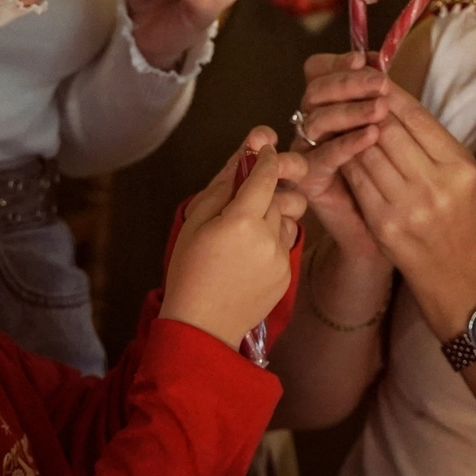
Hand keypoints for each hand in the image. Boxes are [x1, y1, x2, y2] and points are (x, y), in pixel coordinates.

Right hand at [160, 127, 308, 349]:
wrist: (202, 325)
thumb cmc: (189, 271)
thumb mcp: (194, 222)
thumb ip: (222, 186)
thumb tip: (242, 157)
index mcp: (242, 220)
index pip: (266, 174)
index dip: (265, 158)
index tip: (262, 150)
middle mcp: (267, 237)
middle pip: (278, 196)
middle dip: (263, 193)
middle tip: (239, 205)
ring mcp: (280, 258)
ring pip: (286, 219)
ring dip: (270, 217)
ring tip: (242, 236)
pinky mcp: (286, 274)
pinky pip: (285, 243)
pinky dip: (271, 241)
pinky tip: (247, 257)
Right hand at [289, 52, 391, 265]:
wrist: (390, 238)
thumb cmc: (400, 184)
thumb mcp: (397, 136)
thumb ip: (385, 100)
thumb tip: (382, 60)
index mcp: (329, 106)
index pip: (323, 71)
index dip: (345, 63)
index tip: (374, 59)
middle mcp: (313, 126)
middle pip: (316, 89)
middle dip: (349, 81)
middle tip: (379, 82)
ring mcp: (307, 154)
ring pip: (317, 119)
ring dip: (350, 109)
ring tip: (381, 108)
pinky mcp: (308, 182)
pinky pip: (324, 157)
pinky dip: (348, 143)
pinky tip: (372, 136)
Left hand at [336, 84, 475, 335]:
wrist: (460, 275)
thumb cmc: (461, 218)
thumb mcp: (461, 174)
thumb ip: (432, 141)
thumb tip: (395, 101)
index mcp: (458, 165)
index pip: (416, 117)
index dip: (391, 94)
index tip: (375, 78)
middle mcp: (435, 183)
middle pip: (388, 129)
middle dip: (367, 107)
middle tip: (352, 92)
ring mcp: (407, 205)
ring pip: (367, 152)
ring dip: (351, 130)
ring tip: (343, 115)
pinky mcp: (383, 223)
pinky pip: (357, 179)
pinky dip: (347, 158)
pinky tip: (342, 148)